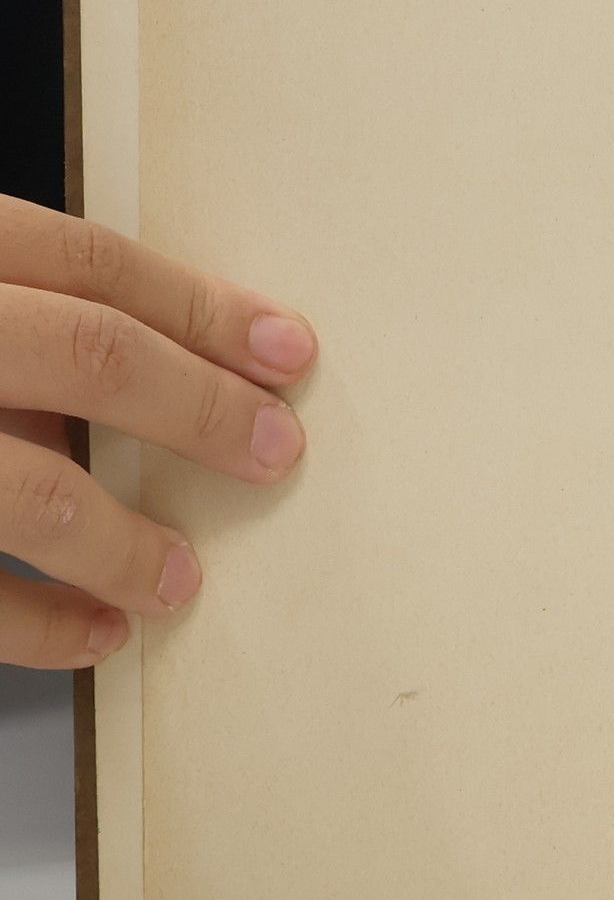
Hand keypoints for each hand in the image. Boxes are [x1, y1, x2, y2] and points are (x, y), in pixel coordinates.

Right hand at [0, 196, 314, 667]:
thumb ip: (34, 327)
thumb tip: (184, 376)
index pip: (95, 266)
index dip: (208, 312)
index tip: (292, 354)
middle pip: (91, 354)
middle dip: (204, 409)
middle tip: (277, 454)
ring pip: (35, 492)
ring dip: (127, 544)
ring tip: (181, 578)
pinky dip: (42, 626)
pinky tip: (97, 634)